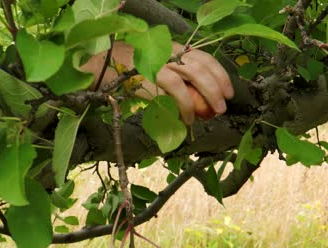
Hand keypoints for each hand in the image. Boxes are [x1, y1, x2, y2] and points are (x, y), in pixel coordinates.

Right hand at [82, 42, 233, 123]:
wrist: (98, 66)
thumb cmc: (127, 69)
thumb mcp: (154, 65)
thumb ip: (173, 74)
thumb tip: (194, 97)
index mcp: (171, 47)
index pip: (203, 57)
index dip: (220, 73)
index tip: (228, 91)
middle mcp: (167, 51)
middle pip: (201, 66)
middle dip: (217, 87)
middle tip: (223, 107)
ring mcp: (159, 61)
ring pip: (191, 77)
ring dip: (204, 97)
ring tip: (208, 115)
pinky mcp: (149, 75)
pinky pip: (174, 91)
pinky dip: (184, 106)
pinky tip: (187, 118)